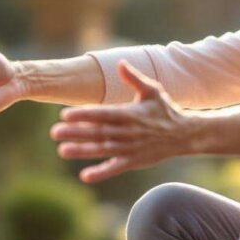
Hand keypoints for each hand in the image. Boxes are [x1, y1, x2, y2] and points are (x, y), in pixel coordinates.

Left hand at [51, 61, 203, 182]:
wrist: (185, 134)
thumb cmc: (165, 110)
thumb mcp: (152, 91)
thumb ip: (134, 78)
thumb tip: (119, 63)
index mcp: (130, 114)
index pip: (102, 114)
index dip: (83, 115)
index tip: (65, 114)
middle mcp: (129, 132)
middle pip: (98, 133)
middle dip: (76, 133)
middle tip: (54, 132)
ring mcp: (131, 149)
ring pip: (103, 150)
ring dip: (82, 151)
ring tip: (62, 150)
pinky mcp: (134, 162)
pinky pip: (115, 168)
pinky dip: (101, 173)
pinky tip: (84, 176)